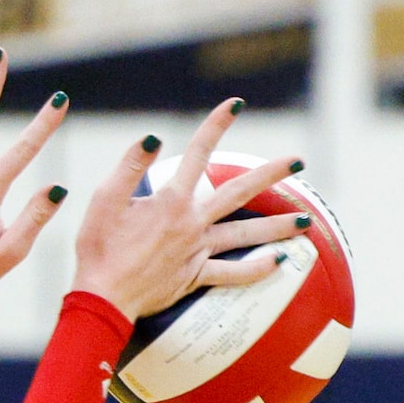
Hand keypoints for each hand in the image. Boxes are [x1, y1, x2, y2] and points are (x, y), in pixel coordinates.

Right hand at [70, 100, 320, 322]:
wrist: (103, 298)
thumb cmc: (98, 249)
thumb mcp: (104, 199)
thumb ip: (130, 165)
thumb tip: (154, 137)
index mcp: (171, 200)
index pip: (198, 153)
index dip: (217, 125)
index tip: (236, 104)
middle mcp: (191, 224)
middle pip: (239, 193)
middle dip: (271, 174)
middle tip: (299, 161)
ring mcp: (197, 252)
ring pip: (245, 236)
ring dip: (277, 228)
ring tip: (305, 221)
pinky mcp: (195, 278)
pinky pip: (232, 275)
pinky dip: (256, 270)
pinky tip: (278, 263)